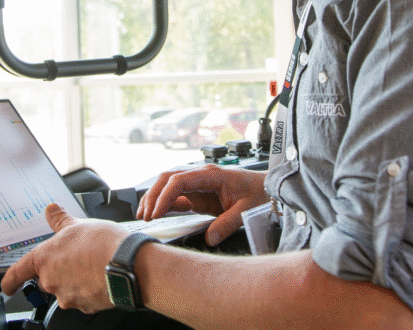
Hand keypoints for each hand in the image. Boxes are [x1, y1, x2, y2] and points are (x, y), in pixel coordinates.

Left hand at [0, 203, 126, 313]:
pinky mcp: (85, 306)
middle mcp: (52, 281)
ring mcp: (68, 296)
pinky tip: (100, 276)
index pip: (17, 274)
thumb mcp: (77, 224)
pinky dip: (88, 288)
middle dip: (58, 271)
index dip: (9, 281)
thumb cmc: (102, 244)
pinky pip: (82, 297)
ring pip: (65, 289)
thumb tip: (51, 209)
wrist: (128, 265)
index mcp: (44, 260)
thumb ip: (60, 219)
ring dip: (74, 279)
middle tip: (76, 258)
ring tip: (92, 264)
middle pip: (46, 279)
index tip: (7, 286)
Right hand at [136, 164, 267, 245]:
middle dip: (153, 195)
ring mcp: (198, 185)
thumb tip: (210, 238)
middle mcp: (201, 176)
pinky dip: (164, 204)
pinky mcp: (199, 195)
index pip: (179, 180)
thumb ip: (227, 224)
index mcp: (211, 174)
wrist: (268, 189)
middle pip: (168, 179)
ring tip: (144, 215)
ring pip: (168, 186)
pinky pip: (177, 197)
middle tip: (144, 215)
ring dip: (155, 198)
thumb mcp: (246, 210)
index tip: (156, 213)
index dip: (164, 196)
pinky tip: (156, 214)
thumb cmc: (259, 193)